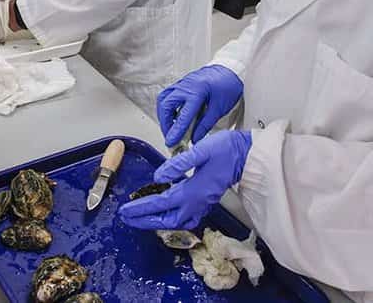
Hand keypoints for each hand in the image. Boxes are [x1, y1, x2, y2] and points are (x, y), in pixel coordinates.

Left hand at [118, 130, 251, 230]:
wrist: (247, 156)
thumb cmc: (226, 150)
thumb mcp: (200, 151)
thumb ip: (178, 164)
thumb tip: (158, 176)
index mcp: (192, 191)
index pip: (161, 203)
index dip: (141, 208)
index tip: (125, 210)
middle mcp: (197, 202)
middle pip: (167, 220)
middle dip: (145, 221)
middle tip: (127, 217)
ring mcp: (202, 204)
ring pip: (177, 222)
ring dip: (157, 222)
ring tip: (142, 218)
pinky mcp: (206, 201)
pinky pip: (186, 218)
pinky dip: (172, 219)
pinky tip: (166, 213)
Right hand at [157, 65, 243, 147]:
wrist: (230, 69)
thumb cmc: (228, 85)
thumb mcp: (219, 108)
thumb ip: (205, 125)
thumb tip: (195, 138)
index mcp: (198, 91)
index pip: (183, 115)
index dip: (176, 131)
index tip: (171, 142)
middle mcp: (186, 85)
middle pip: (166, 106)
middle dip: (165, 123)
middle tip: (170, 137)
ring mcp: (182, 83)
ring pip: (163, 100)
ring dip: (164, 115)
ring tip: (170, 128)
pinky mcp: (181, 83)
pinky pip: (167, 95)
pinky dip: (166, 107)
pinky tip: (172, 116)